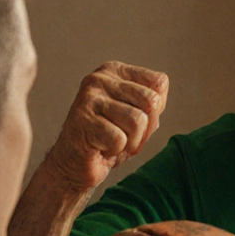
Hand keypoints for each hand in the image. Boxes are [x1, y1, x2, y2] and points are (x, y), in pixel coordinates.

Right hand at [45, 61, 168, 192]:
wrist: (75, 163)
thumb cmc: (109, 139)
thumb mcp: (138, 116)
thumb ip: (152, 104)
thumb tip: (156, 102)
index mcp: (115, 71)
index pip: (159, 83)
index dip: (155, 110)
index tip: (133, 120)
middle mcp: (100, 79)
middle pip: (150, 101)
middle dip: (145, 128)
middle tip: (124, 136)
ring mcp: (89, 97)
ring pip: (137, 120)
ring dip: (130, 141)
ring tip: (112, 142)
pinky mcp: (82, 120)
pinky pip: (119, 139)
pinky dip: (115, 150)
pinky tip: (99, 147)